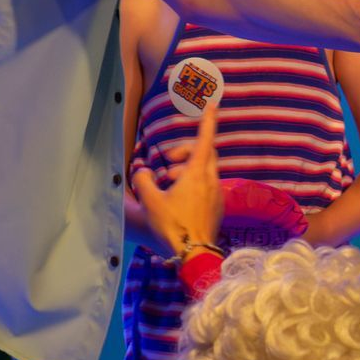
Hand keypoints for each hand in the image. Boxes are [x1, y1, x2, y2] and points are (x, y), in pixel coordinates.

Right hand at [132, 104, 221, 256]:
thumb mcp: (150, 201)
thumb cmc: (172, 226)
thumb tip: (142, 171)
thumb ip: (143, 180)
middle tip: (167, 163)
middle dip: (186, 151)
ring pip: (205, 172)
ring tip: (166, 186)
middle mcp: (211, 181)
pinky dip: (192, 186)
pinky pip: (206, 188)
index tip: (213, 104)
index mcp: (197, 173)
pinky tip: (177, 202)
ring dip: (186, 171)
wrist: (194, 255)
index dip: (209, 120)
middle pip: (205, 154)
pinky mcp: (217, 208)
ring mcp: (217, 195)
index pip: (205, 139)